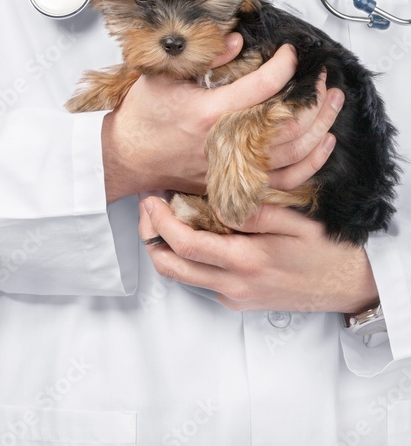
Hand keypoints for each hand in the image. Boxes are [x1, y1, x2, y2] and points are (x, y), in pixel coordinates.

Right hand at [101, 33, 342, 200]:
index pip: (263, 86)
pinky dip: (311, 162)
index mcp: (209, 113)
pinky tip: (323, 142)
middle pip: (290, 121)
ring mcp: (234, 166)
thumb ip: (206, 60)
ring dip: (321, 124)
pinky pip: (287, 179)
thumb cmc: (143, 117)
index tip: (290, 54)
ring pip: (295, 150)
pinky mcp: (236, 182)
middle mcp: (226, 142)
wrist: (128, 157)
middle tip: (321, 77)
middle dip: (313, 95)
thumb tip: (238, 42)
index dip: (284, 65)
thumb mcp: (164, 77)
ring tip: (331, 103)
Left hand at [138, 197, 379, 313]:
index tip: (152, 200)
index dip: (160, 221)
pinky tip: (199, 234)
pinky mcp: (237, 301)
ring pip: (182, 276)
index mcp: (246, 261)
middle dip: (151, 238)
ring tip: (170, 216)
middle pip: (170, 268)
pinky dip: (190, 258)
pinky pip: (201, 279)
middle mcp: (234, 285)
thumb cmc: (328, 251)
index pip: (184, 245)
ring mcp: (234, 296)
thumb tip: (218, 201)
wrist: (350, 287)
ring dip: (167, 248)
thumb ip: (254, 212)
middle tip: (151, 210)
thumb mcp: (296, 221)